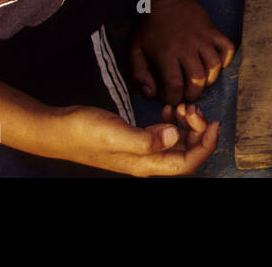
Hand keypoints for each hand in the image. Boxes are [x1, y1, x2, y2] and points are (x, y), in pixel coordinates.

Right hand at [45, 102, 219, 175]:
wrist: (58, 130)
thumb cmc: (83, 132)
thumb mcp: (115, 133)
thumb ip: (146, 139)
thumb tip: (176, 135)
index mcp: (145, 164)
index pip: (187, 163)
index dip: (206, 146)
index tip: (214, 123)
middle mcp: (146, 161)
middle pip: (185, 153)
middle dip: (196, 131)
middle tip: (191, 107)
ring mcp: (140, 151)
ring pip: (176, 143)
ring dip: (185, 125)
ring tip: (179, 106)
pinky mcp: (135, 140)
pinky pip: (163, 135)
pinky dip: (171, 122)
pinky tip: (166, 109)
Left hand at [131, 0, 235, 103]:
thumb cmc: (150, 26)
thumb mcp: (135, 50)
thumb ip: (139, 74)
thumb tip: (151, 93)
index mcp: (166, 54)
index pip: (174, 86)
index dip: (173, 98)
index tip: (170, 96)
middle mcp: (186, 48)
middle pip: (197, 80)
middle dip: (193, 94)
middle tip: (187, 94)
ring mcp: (202, 39)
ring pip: (213, 67)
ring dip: (209, 80)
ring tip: (201, 82)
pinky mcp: (212, 31)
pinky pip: (227, 48)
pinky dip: (226, 59)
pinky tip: (217, 65)